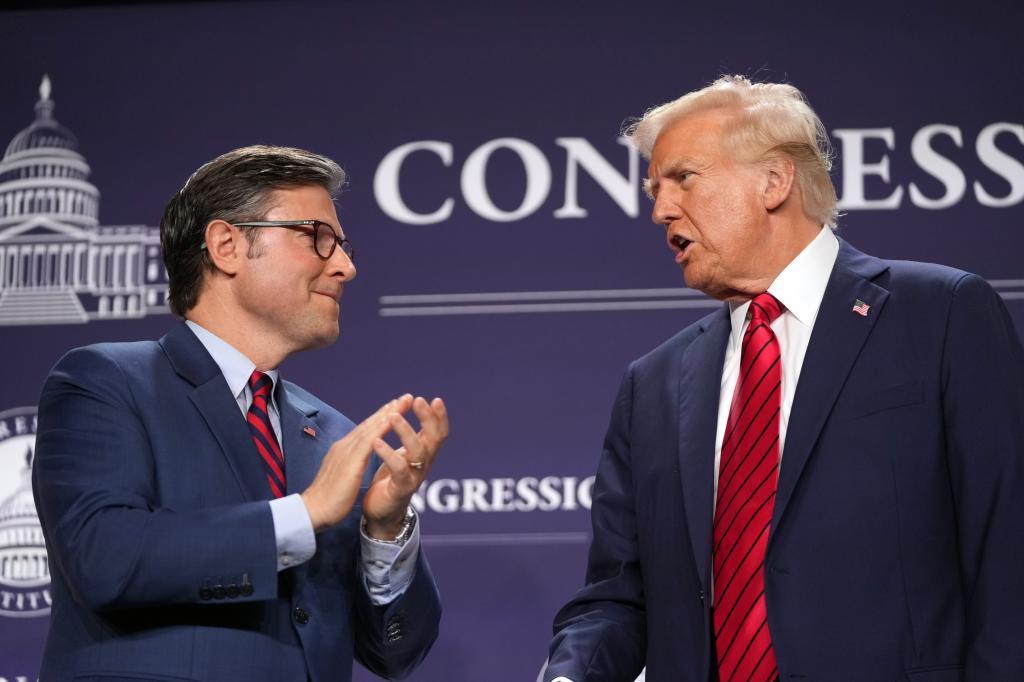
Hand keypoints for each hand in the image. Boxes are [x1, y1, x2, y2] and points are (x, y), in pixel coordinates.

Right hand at [301, 394, 413, 532]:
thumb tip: (352, 462)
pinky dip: (380, 428)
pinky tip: (392, 419)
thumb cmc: (326, 500)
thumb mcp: (340, 477)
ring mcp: (345, 452)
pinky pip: (368, 441)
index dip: (379, 419)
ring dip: (388, 413)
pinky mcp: (350, 462)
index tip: (394, 408)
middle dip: (387, 410)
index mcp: (342, 451)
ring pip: (369, 428)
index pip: (363, 431)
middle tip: (404, 397)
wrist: (312, 511)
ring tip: (403, 401)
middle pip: (368, 424)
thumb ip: (346, 466)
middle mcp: (343, 447)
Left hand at [363, 396, 448, 538]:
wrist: (381, 514)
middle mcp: (424, 464)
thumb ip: (411, 438)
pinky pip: (399, 469)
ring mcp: (414, 477)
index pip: (438, 432)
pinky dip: (388, 454)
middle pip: (434, 439)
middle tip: (418, 401)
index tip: (434, 399)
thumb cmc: (390, 481)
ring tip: (393, 416)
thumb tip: (412, 411)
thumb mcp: (403, 455)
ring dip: (406, 431)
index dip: (439, 417)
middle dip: (428, 418)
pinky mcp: (401, 489)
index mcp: (424, 454)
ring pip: (417, 451)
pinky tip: (377, 441)